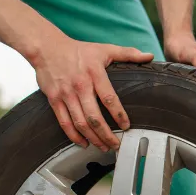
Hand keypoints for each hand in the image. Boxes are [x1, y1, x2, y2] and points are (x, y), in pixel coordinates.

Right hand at [32, 35, 153, 150]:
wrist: (46, 48)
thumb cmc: (78, 50)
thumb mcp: (104, 49)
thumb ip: (128, 54)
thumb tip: (149, 57)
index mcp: (94, 74)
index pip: (109, 98)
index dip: (119, 114)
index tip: (126, 126)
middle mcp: (80, 85)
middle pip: (94, 116)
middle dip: (106, 134)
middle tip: (116, 145)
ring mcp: (66, 94)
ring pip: (80, 122)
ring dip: (92, 138)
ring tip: (103, 147)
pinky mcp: (54, 99)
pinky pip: (64, 122)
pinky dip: (74, 135)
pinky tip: (83, 143)